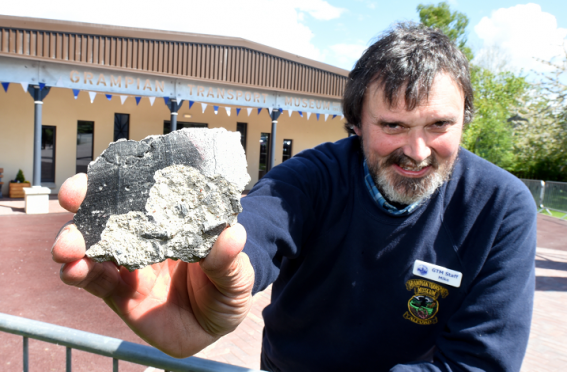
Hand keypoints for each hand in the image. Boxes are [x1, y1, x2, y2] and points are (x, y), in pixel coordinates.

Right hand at [52, 173, 254, 356]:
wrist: (216, 326)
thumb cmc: (228, 287)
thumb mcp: (237, 275)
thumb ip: (230, 260)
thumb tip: (233, 234)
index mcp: (175, 222)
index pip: (149, 193)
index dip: (130, 179)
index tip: (113, 169)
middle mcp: (148, 236)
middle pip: (113, 213)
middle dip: (89, 201)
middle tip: (74, 196)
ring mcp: (131, 263)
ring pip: (96, 245)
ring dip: (76, 241)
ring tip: (66, 247)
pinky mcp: (120, 293)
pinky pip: (96, 281)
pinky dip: (79, 274)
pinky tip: (71, 270)